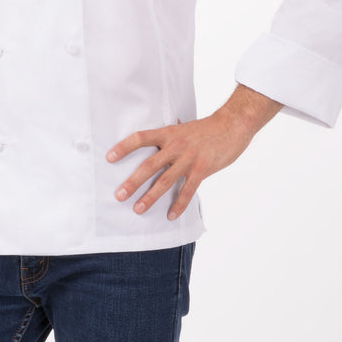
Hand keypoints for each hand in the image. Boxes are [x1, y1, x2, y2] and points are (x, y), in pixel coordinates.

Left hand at [107, 85, 281, 219]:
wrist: (231, 125)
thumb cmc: (206, 128)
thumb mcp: (182, 129)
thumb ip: (169, 138)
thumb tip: (155, 143)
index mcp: (168, 133)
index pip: (141, 138)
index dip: (124, 147)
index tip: (109, 157)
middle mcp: (175, 145)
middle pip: (149, 165)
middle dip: (133, 181)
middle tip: (119, 195)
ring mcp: (189, 158)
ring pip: (165, 180)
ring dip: (150, 196)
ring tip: (137, 209)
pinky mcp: (202, 169)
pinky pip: (188, 190)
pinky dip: (179, 204)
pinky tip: (170, 215)